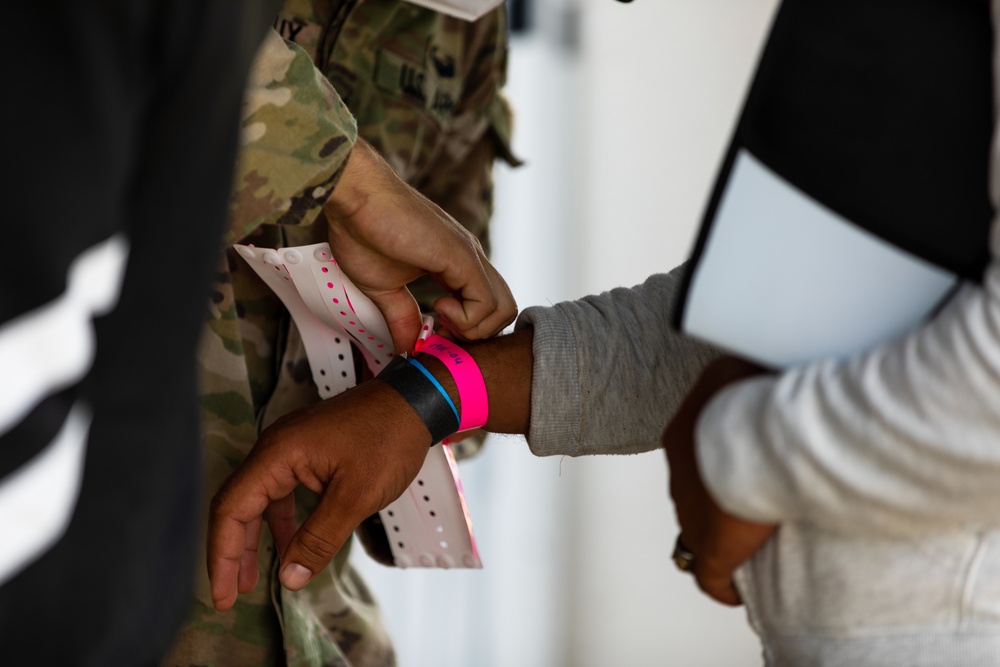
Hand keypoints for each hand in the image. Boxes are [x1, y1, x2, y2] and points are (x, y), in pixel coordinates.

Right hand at [206, 380, 429, 610]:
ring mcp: (289, 449)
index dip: (222, 555)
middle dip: (232, 552)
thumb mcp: (356, 496)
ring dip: (254, 540)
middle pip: (238, 505)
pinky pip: (281, 492)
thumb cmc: (389, 438)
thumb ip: (319, 539)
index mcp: (278, 453)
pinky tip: (287, 547)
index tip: (221, 595)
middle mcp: (275, 448)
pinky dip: (280, 522)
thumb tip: (289, 578)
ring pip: (259, 500)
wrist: (415, 401)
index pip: (231, 509)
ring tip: (250, 580)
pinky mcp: (306, 453)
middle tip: (228, 596)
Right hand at [325, 139, 516, 352]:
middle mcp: (470, 258)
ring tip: (438, 318)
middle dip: (475, 335)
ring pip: (504, 309)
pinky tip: (437, 307)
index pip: (484, 308)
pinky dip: (466, 319)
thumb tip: (408, 349)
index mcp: (455, 265)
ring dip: (473, 329)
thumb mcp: (384, 289)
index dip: (463, 332)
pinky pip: (487, 303)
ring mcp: (470, 256)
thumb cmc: (363, 230)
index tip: (431, 333)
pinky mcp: (462, 256)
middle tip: (438, 330)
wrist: (354, 195)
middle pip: (503, 310)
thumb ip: (402, 318)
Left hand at [662, 355, 777, 605]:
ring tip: (753, 545)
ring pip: (699, 532)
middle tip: (755, 503)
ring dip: (723, 538)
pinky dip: (723, 585)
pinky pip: (711, 578)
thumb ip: (743, 370)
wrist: (761, 435)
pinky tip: (738, 592)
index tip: (743, 463)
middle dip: (720, 498)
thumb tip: (755, 360)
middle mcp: (680, 474)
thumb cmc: (755, 399)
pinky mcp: (710, 549)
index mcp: (684, 434)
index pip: (695, 451)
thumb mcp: (742, 368)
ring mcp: (690, 514)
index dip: (718, 460)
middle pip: (695, 491)